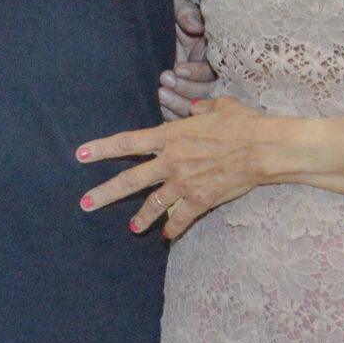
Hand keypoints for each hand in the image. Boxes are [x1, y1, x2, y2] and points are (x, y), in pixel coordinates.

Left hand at [77, 96, 271, 239]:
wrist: (263, 148)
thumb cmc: (243, 122)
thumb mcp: (219, 105)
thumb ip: (200, 108)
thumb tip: (194, 109)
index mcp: (170, 136)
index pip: (127, 143)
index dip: (101, 149)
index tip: (80, 155)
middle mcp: (171, 161)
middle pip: (130, 180)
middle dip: (105, 193)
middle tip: (85, 203)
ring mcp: (184, 183)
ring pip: (152, 204)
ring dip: (140, 218)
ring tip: (132, 228)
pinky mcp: (200, 200)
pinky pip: (180, 219)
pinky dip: (172, 229)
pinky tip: (166, 237)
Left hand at [158, 0, 216, 121]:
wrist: (153, 17)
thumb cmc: (171, 9)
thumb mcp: (178, 5)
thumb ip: (187, 13)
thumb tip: (196, 26)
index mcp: (212, 52)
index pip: (213, 69)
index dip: (198, 72)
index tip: (178, 68)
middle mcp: (208, 72)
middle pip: (207, 92)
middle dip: (187, 89)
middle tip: (165, 79)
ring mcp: (195, 86)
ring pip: (196, 106)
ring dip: (178, 104)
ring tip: (159, 95)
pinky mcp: (181, 96)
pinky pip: (182, 114)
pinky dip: (172, 114)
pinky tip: (159, 107)